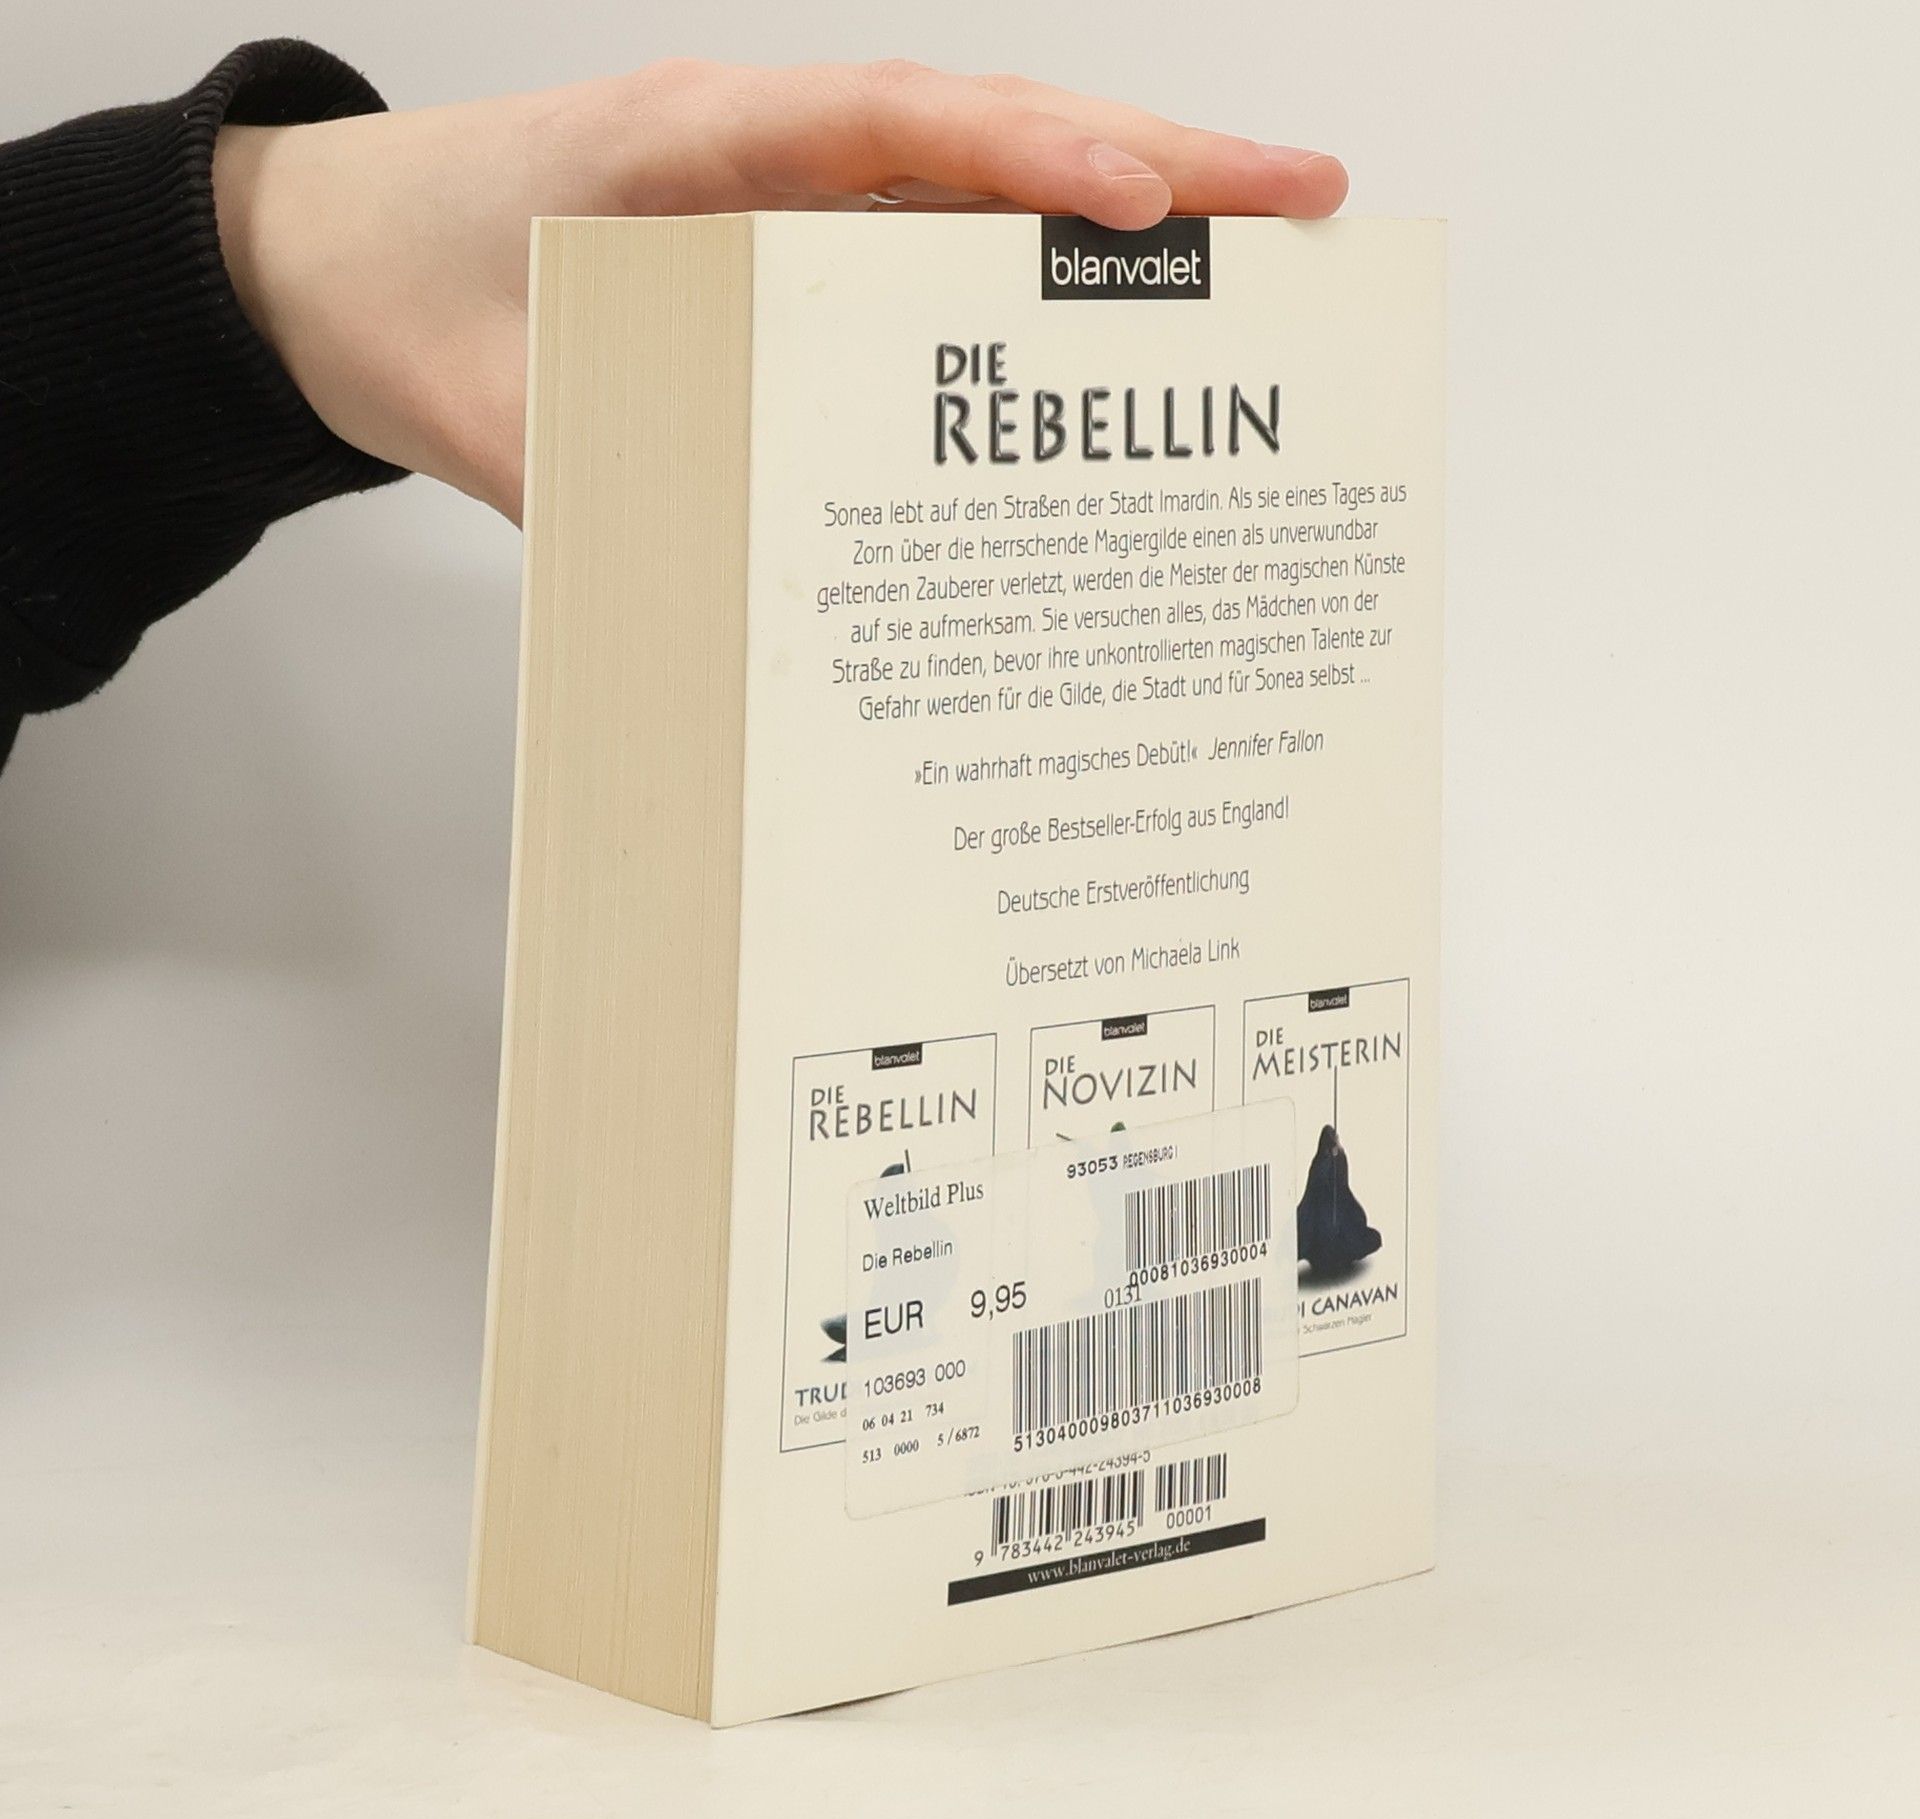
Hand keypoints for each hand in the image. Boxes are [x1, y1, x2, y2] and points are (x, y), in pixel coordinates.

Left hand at [213, 60, 1346, 519]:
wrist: (337, 276)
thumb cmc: (416, 297)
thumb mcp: (499, 405)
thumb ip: (622, 481)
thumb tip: (746, 602)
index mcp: (703, 146)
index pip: (900, 130)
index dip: (1033, 161)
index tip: (1148, 205)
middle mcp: (776, 162)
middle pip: (994, 146)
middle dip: (1157, 172)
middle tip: (1305, 205)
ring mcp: (799, 209)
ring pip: (983, 207)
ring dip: (1116, 238)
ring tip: (1259, 273)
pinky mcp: (798, 268)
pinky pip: (929, 273)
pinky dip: (1025, 300)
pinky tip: (1104, 353)